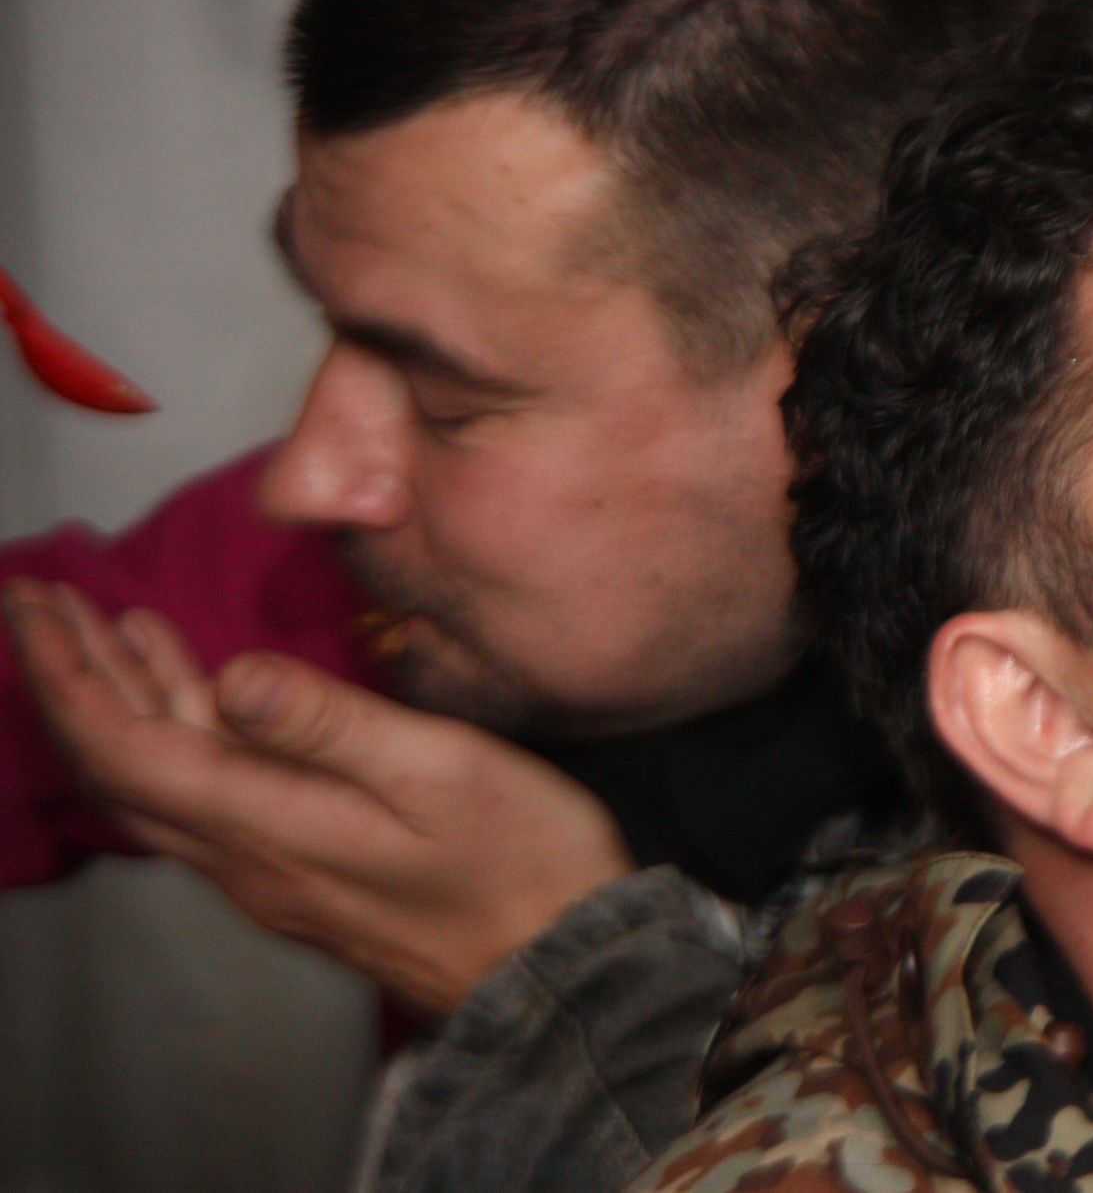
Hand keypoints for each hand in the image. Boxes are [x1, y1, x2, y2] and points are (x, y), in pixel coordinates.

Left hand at [3, 576, 633, 1014]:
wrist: (561, 972)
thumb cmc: (520, 863)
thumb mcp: (438, 772)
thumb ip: (332, 725)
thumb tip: (232, 677)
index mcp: (269, 825)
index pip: (125, 748)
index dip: (67, 673)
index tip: (36, 601)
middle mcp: (249, 858)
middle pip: (125, 768)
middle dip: (75, 679)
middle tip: (43, 600)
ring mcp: (276, 875)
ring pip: (164, 785)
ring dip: (126, 704)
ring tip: (108, 629)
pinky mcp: (309, 879)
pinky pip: (209, 801)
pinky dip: (183, 734)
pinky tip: (208, 700)